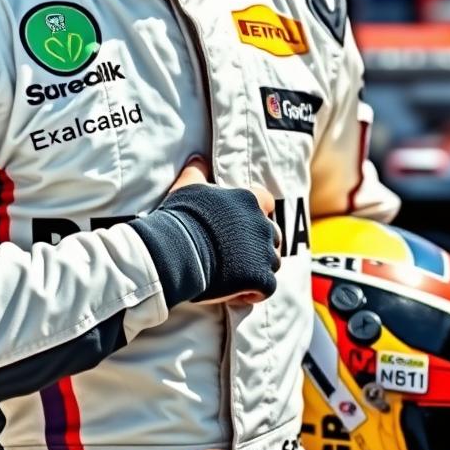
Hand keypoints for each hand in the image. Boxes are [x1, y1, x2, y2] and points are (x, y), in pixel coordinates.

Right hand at [168, 157, 276, 305]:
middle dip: (259, 242)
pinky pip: (266, 287)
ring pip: (272, 261)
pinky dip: (253, 291)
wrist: (177, 249)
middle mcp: (262, 224)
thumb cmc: (182, 216)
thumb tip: (197, 158)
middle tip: (237, 252)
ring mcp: (264, 253)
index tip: (241, 223)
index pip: (266, 203)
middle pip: (272, 234)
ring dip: (258, 267)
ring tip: (236, 275)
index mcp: (249, 200)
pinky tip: (235, 292)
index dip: (257, 212)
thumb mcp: (187, 186)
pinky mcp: (261, 279)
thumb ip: (197, 170)